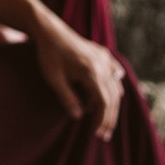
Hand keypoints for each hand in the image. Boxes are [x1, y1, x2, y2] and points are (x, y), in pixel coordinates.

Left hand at [32, 16, 123, 141]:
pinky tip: (108, 97)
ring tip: (104, 121)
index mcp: (91, 72)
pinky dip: (114, 88)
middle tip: (104, 135)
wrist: (50, 30)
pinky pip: (115, 75)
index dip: (102, 120)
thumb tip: (78, 117)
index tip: (97, 134)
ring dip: (112, 105)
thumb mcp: (53, 79)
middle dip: (109, 118)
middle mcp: (103, 65)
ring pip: (116, 87)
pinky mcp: (104, 54)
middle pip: (113, 98)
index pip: (103, 103)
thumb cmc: (48, 55)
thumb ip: (67, 98)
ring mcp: (106, 59)